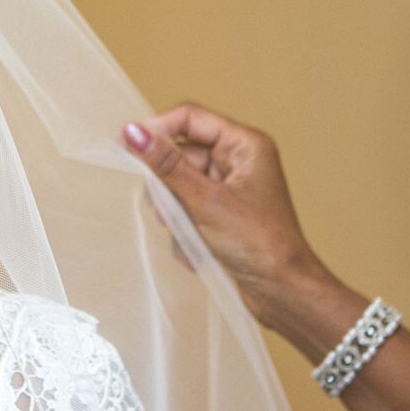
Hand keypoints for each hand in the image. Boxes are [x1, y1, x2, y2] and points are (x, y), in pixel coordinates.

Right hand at [123, 103, 330, 327]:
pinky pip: (186, 209)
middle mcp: (238, 161)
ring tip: (188, 234)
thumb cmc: (260, 244)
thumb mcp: (205, 201)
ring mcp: (229, 188)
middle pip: (181, 154)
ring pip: (179, 186)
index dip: (157, 129)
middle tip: (164, 208)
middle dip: (168, 185)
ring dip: (175, 213)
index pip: (190, 118)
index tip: (127, 147)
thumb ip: (167, 166)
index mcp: (245, 145)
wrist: (282, 292)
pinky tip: (197, 250)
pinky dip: (185, 230)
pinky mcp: (221, 213)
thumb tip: (134, 134)